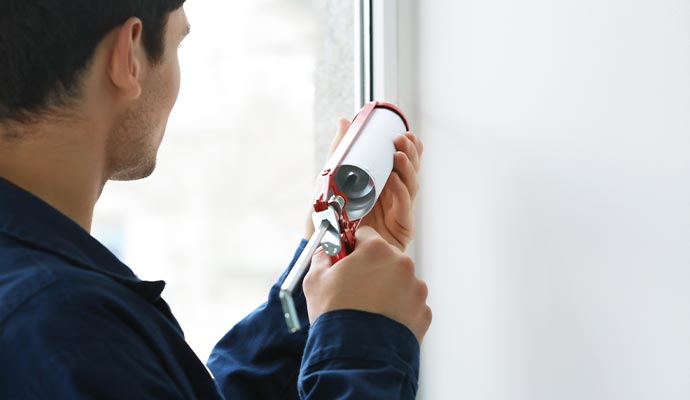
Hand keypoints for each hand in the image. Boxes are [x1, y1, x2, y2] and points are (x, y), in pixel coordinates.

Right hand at [303, 226, 431, 342]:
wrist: (356, 355)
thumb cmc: (336, 315)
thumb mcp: (315, 280)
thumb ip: (321, 258)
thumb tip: (323, 252)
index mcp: (377, 250)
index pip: (365, 235)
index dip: (353, 247)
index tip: (347, 259)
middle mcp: (402, 265)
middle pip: (386, 258)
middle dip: (372, 268)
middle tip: (355, 288)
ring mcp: (416, 289)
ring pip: (400, 281)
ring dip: (387, 289)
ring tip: (368, 309)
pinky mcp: (423, 312)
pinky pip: (409, 304)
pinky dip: (398, 310)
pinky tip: (380, 321)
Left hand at [305, 118, 423, 251]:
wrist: (323, 249)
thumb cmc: (328, 218)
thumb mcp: (330, 180)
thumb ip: (340, 151)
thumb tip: (344, 121)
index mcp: (382, 184)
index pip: (402, 162)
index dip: (409, 147)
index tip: (404, 132)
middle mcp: (393, 196)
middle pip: (411, 171)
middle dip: (411, 153)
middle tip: (401, 139)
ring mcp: (398, 212)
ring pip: (411, 186)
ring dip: (408, 169)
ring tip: (398, 155)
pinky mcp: (399, 229)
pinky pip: (404, 208)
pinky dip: (401, 192)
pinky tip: (394, 180)